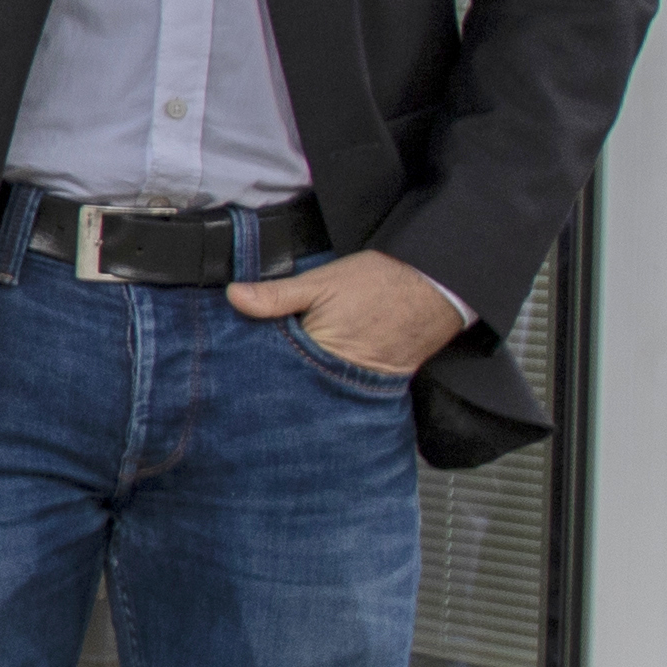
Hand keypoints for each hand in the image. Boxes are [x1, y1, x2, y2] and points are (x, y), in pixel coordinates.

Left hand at [229, 247, 466, 373]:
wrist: (440, 287)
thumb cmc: (382, 282)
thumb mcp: (322, 281)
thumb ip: (277, 294)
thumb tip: (233, 296)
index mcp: (320, 356)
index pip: (271, 369)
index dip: (251, 364)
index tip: (227, 359)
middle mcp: (339, 379)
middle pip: (291, 383)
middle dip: (269, 377)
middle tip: (239, 373)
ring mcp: (358, 384)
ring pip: (314, 385)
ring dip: (296, 378)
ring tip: (269, 375)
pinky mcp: (374, 382)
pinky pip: (339, 383)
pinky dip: (323, 377)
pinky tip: (309, 370)